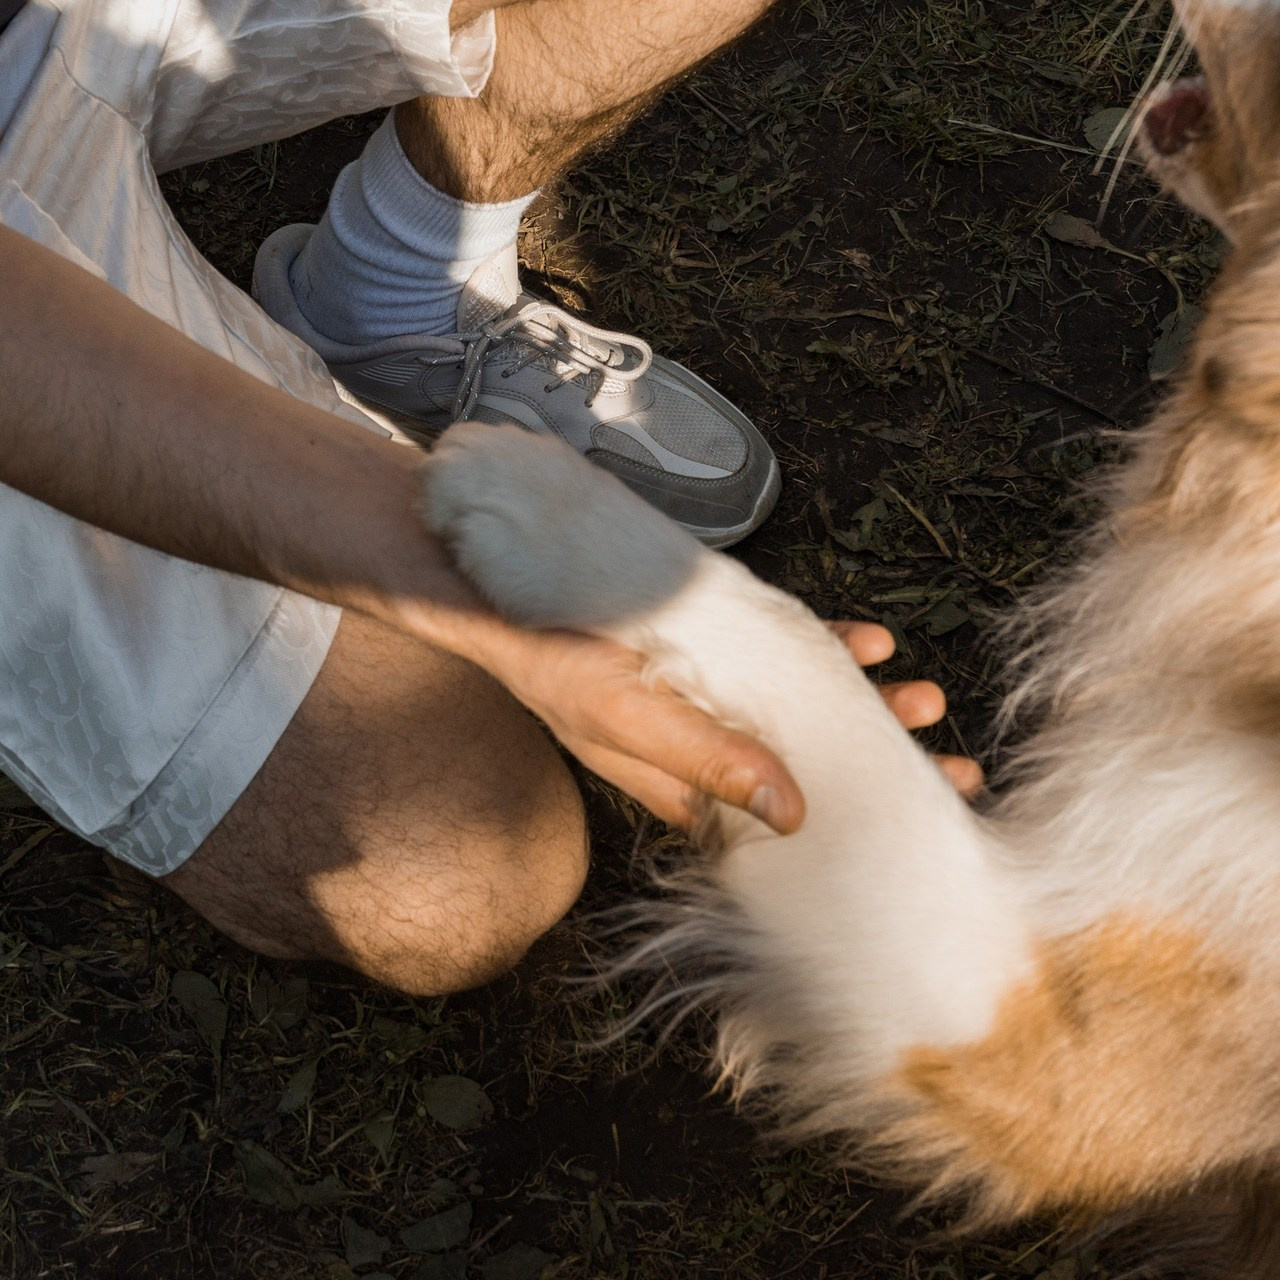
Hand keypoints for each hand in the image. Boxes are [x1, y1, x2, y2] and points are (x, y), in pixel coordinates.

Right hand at [467, 614, 980, 836]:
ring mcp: (717, 698)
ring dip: (869, 707)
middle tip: (952, 768)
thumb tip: (791, 812)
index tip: (923, 823)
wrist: (498, 593)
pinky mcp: (717, 647)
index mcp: (689, 791)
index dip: (852, 825)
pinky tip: (869, 643)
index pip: (784, 825)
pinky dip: (831, 650)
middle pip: (810, 769)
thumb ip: (705, 760)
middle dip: (881, 768)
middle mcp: (709, 752)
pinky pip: (786, 655)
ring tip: (925, 699)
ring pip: (808, 712)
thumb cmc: (552, 664)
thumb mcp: (626, 716)